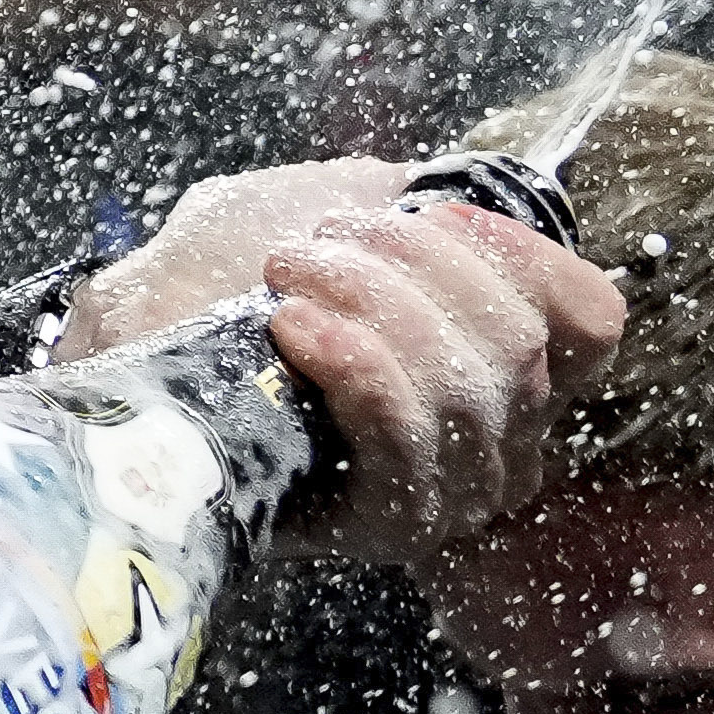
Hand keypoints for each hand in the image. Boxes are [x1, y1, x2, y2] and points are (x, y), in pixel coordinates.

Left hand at [54, 160, 627, 563]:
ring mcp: (452, 490)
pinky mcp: (393, 524)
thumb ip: (389, 195)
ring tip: (290, 276)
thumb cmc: (216, 289)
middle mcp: (500, 441)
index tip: (425, 213)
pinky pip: (410, 431)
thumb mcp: (313, 207)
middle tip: (316, 242)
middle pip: (518, 337)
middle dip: (413, 261)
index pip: (588, 317)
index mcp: (501, 367)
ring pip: (471, 380)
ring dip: (373, 300)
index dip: (518, 251)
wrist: (124, 373)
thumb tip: (425, 190)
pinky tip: (292, 324)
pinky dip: (355, 359)